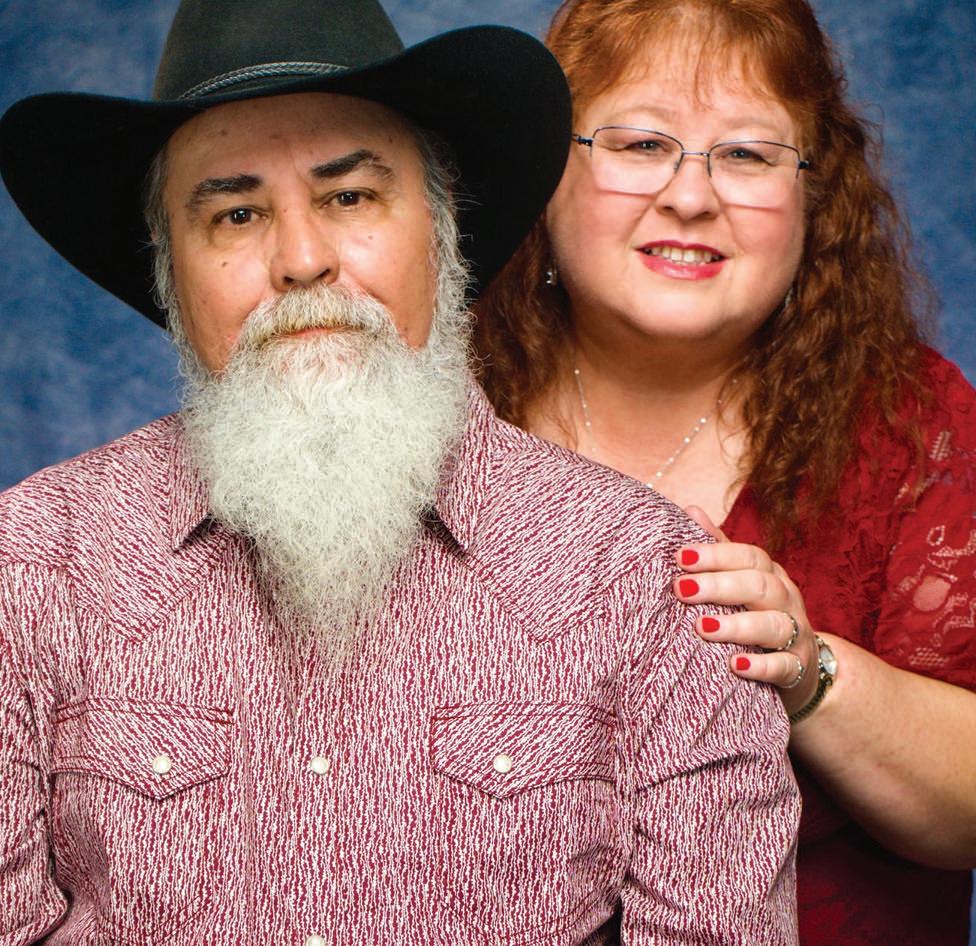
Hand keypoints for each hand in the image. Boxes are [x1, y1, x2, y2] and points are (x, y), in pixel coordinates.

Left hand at [673, 505, 820, 716]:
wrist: (800, 664)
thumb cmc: (755, 613)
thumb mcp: (741, 579)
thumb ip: (718, 549)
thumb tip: (690, 509)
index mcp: (768, 573)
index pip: (747, 556)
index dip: (715, 554)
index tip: (680, 557)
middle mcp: (785, 599)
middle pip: (759, 585)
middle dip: (719, 586)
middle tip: (681, 590)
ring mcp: (795, 633)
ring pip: (773, 625)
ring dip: (737, 625)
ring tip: (702, 627)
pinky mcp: (797, 668)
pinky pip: (783, 666)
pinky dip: (760, 665)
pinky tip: (734, 665)